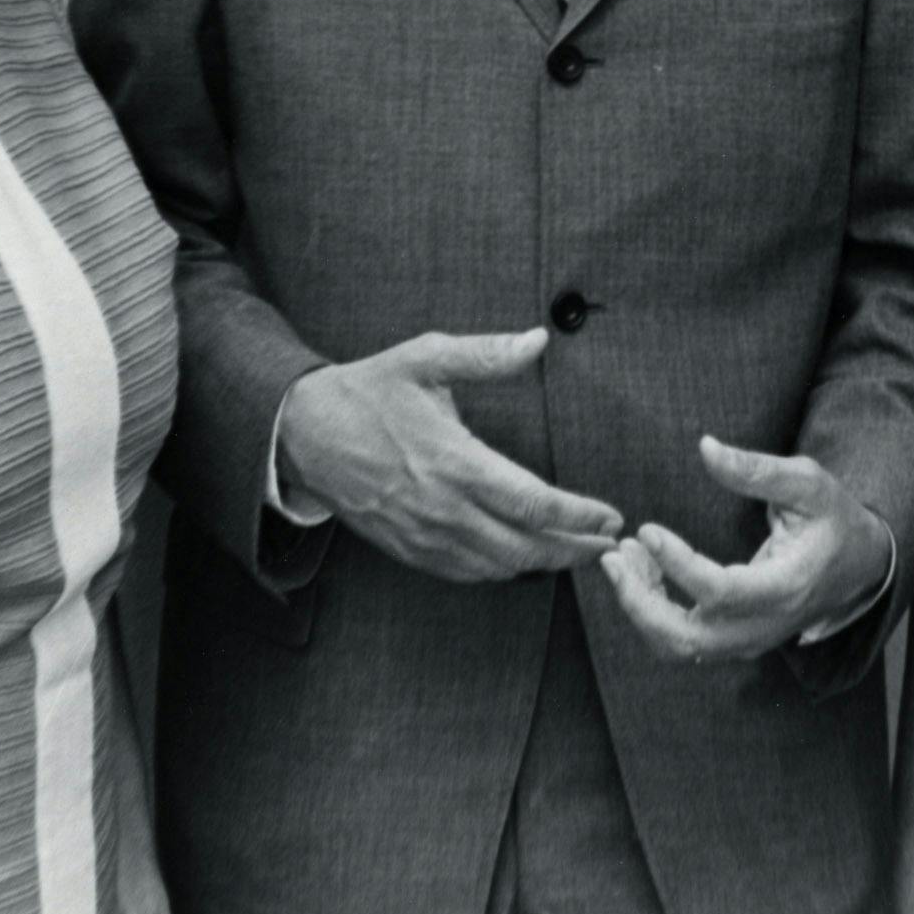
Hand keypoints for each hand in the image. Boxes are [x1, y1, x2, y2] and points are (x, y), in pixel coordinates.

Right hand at [279, 329, 623, 582]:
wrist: (303, 433)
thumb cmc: (368, 392)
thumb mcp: (425, 358)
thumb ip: (485, 354)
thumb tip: (538, 340)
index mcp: (453, 462)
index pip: (532, 502)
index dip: (578, 516)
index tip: (610, 517)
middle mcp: (443, 508)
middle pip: (525, 547)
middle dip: (574, 550)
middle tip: (608, 546)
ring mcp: (424, 535)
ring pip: (499, 567)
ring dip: (542, 564)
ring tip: (577, 553)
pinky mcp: (409, 550)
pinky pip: (467, 573)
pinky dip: (503, 570)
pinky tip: (524, 559)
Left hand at [596, 436, 892, 663]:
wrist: (860, 565)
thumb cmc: (833, 519)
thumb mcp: (808, 483)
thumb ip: (757, 469)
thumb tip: (706, 447)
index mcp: (787, 587)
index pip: (721, 592)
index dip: (677, 565)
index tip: (647, 530)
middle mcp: (764, 625)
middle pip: (688, 639)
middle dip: (640, 603)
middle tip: (615, 557)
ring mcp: (749, 639)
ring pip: (679, 646)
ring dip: (641, 607)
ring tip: (623, 558)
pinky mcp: (735, 640)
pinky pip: (684, 639)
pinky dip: (653, 610)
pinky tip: (642, 569)